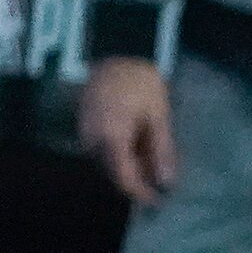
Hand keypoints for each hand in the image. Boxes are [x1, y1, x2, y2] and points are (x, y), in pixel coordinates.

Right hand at [80, 57, 175, 205]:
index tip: (157, 201)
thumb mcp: (158, 117)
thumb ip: (161, 150)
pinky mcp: (85, 123)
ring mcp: (84, 130)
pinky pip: (101, 149)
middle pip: (111, 173)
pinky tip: (138, 149)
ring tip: (151, 164)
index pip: (122, 178)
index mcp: (110, 138)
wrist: (116, 51)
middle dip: (135, 181)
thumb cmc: (141, 82)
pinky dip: (119, 155)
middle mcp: (91, 139)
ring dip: (127, 168)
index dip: (140, 193)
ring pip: (105, 163)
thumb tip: (166, 182)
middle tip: (159, 182)